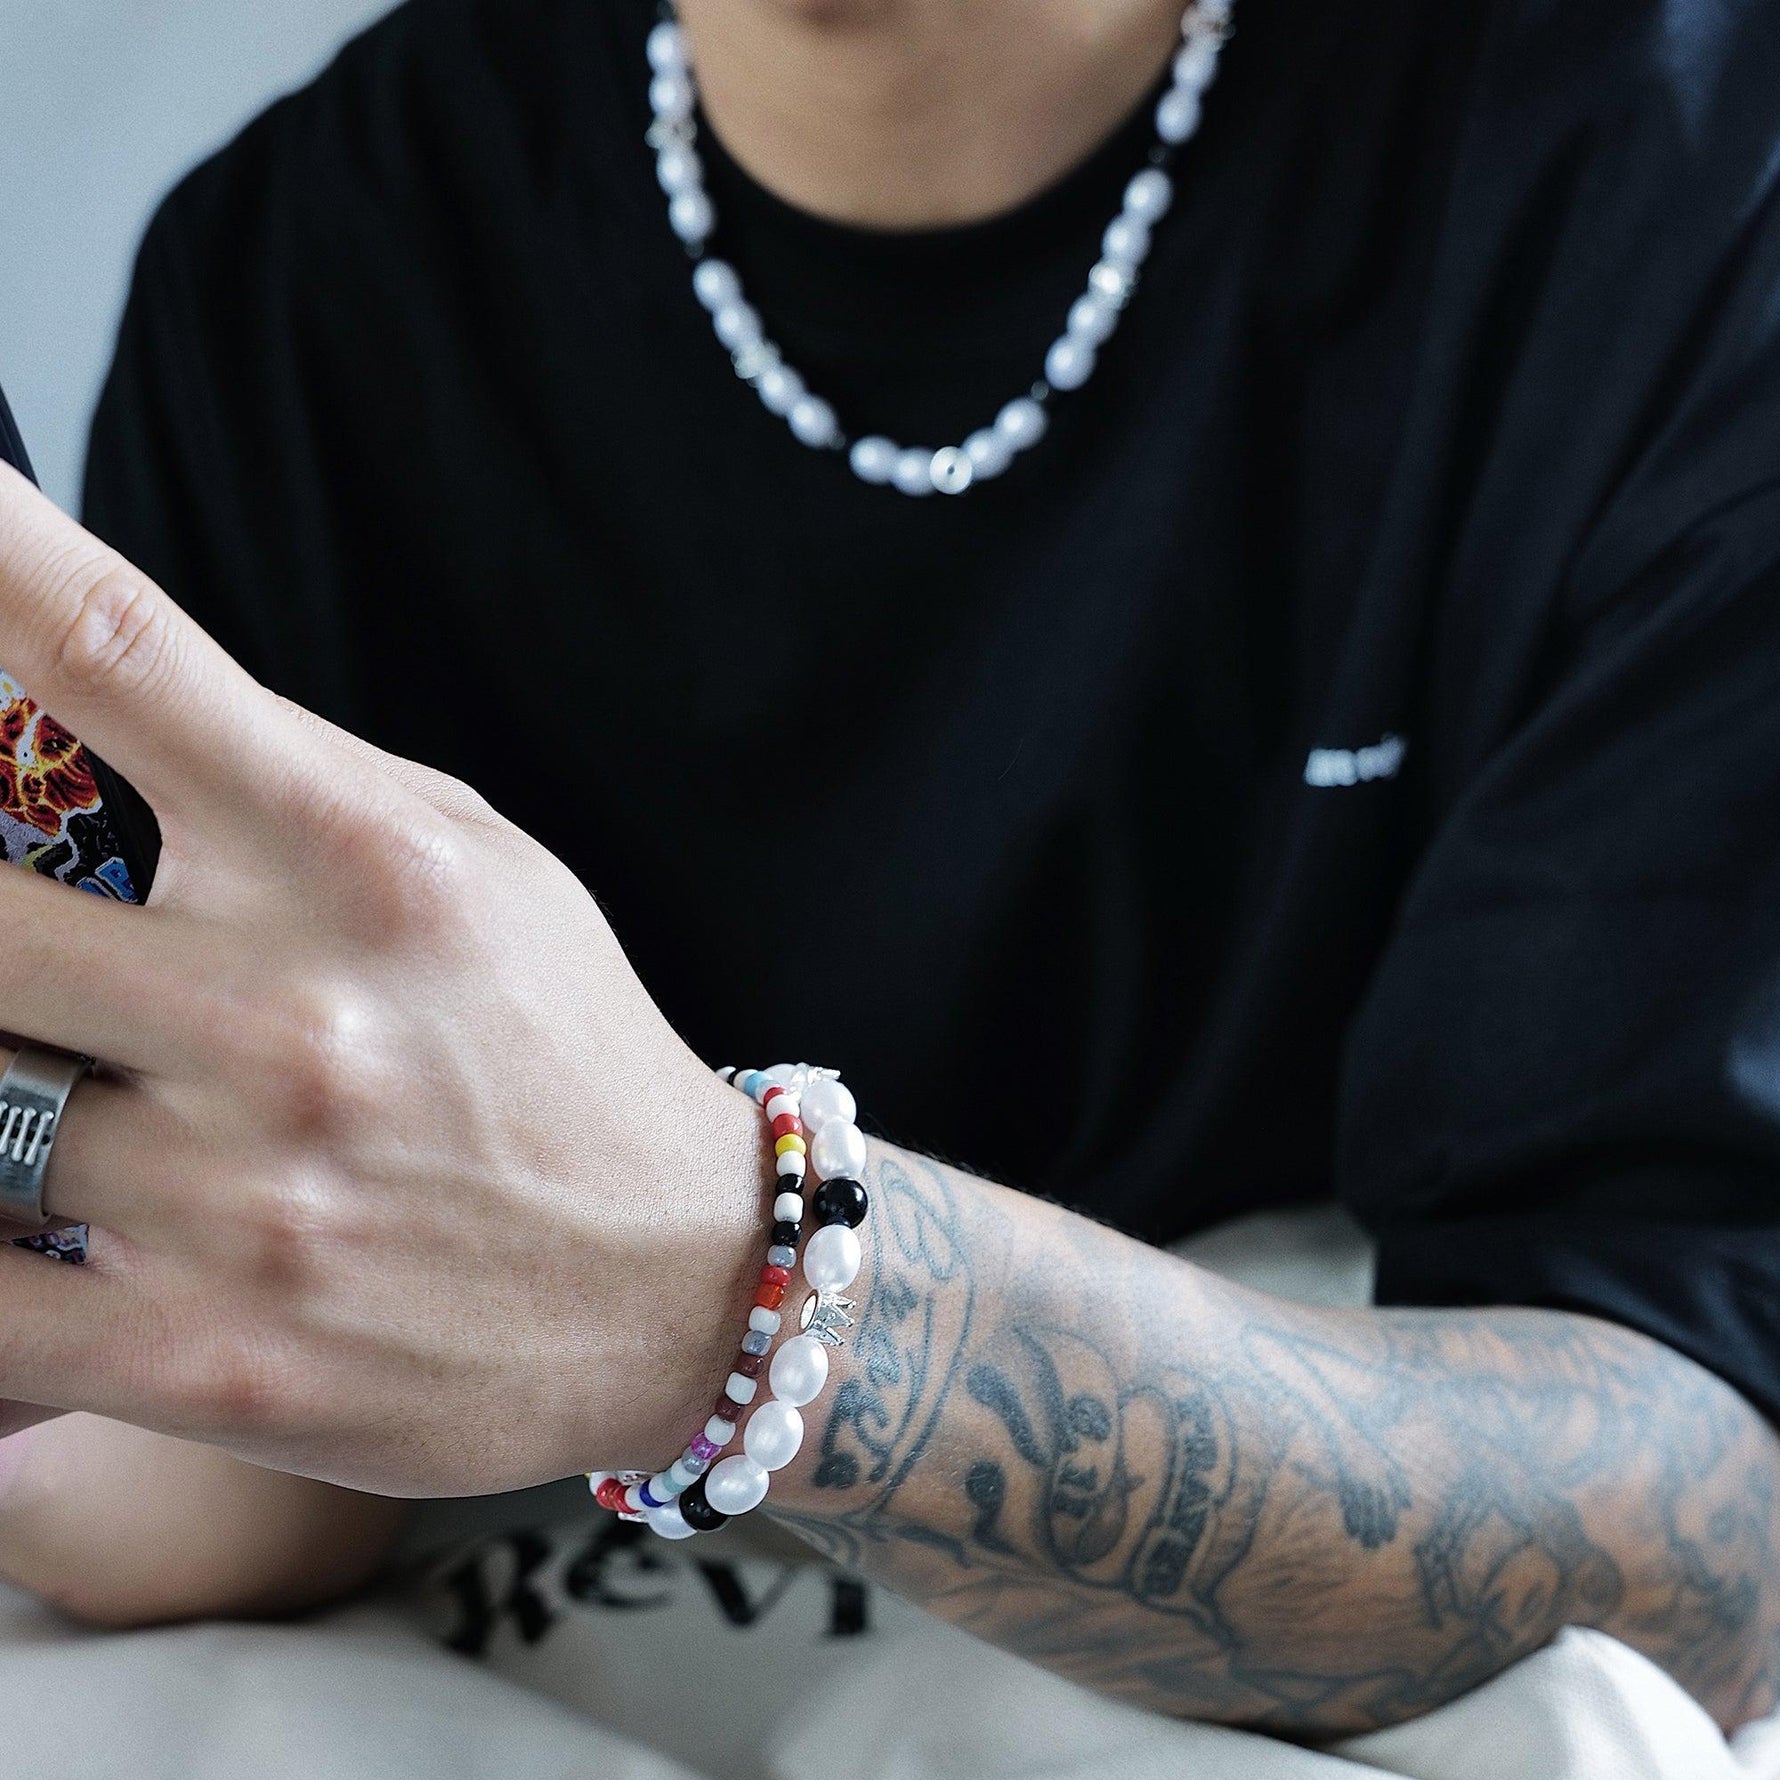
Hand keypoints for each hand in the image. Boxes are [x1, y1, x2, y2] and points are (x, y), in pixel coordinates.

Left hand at [0, 464, 768, 1495]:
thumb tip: (63, 697)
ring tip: (67, 1055)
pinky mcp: (207, 1357)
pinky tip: (20, 1214)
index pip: (106, 648)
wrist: (682, 1284)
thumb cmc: (558, 1052)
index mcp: (365, 860)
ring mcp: (243, 1196)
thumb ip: (283, 784)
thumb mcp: (470, 867)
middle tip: (19, 936)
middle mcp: (296, 1014)